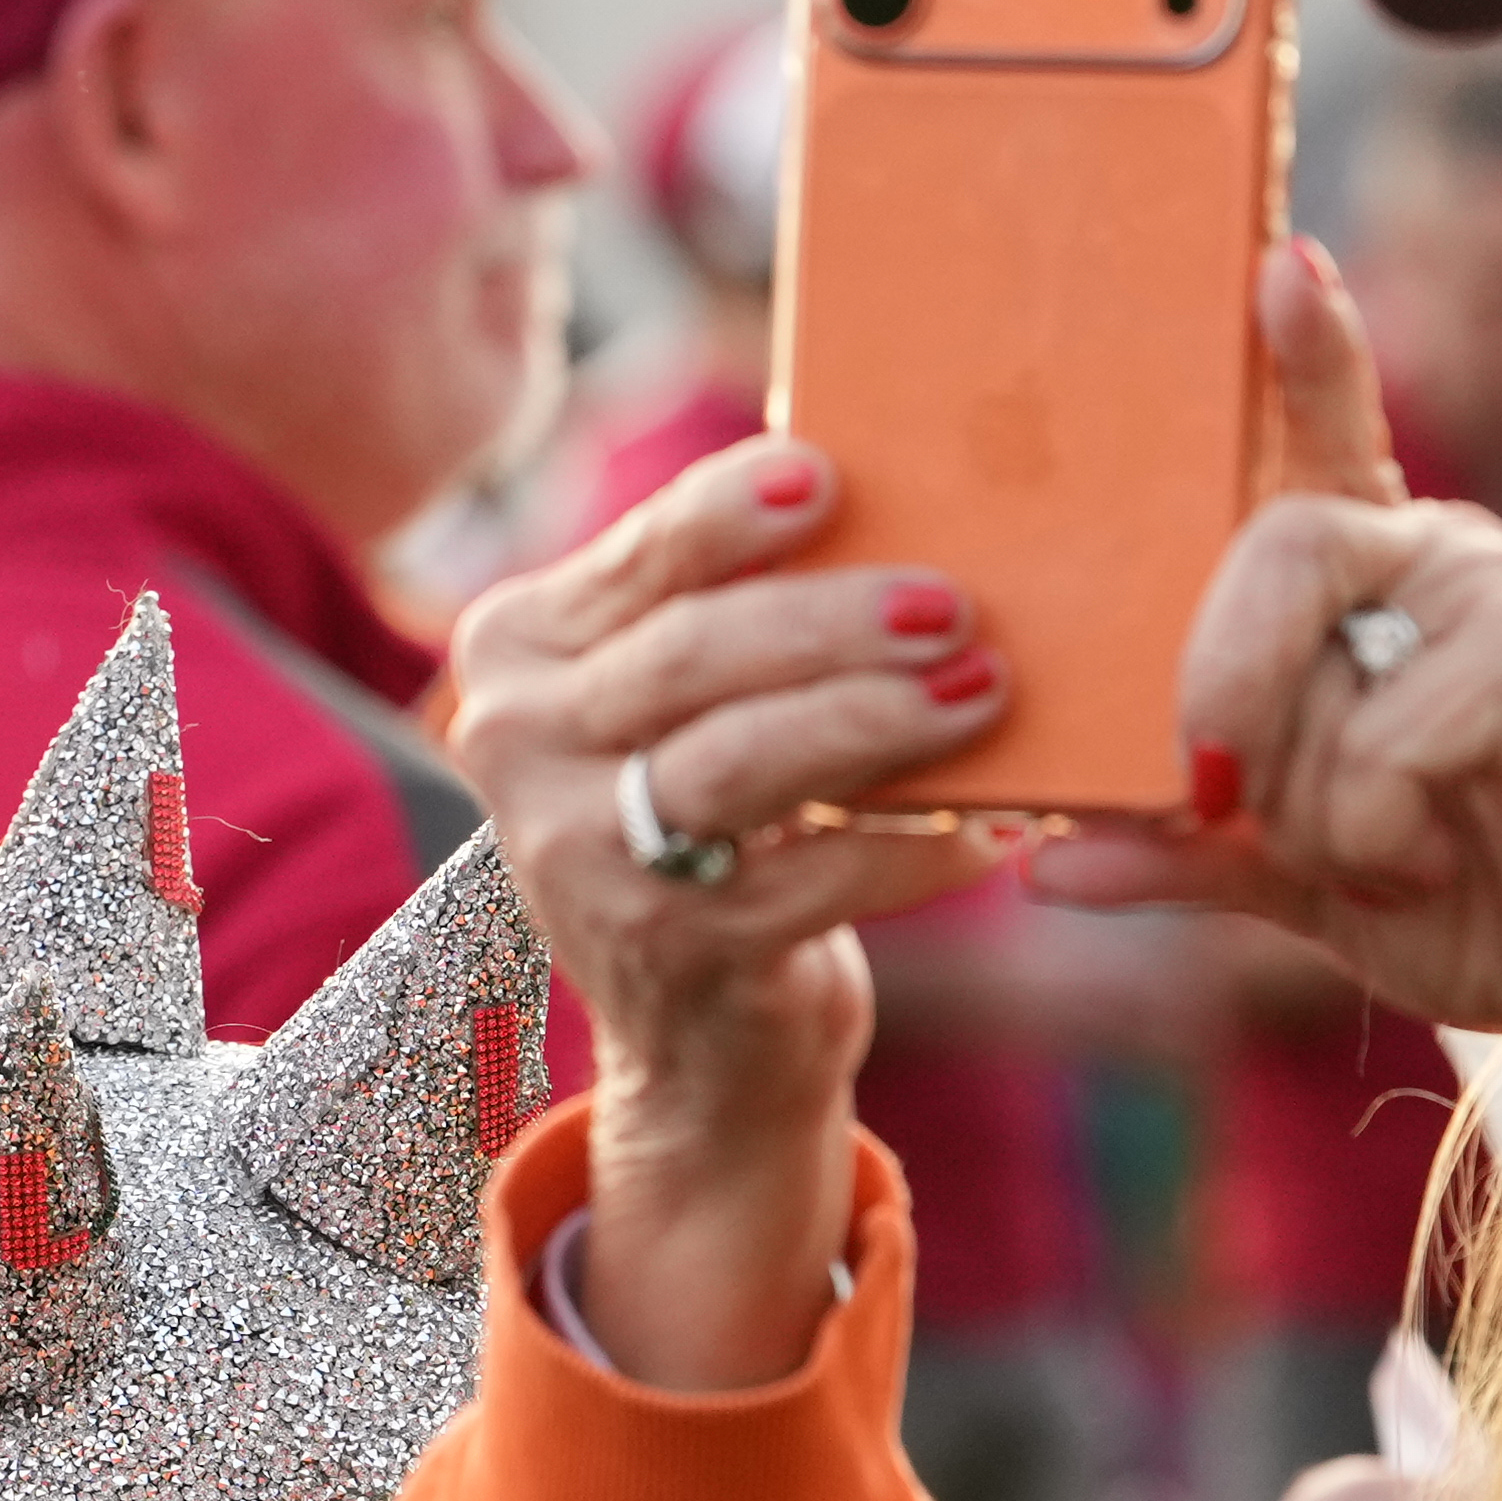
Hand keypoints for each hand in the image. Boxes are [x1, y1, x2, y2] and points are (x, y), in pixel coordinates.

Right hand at [441, 436, 1012, 1386]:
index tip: (830, 472)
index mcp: (515, 655)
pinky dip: (909, 849)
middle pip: (688, 656)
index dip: (731, 512)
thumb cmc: (727, 816)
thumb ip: (727, 604)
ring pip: (735, 761)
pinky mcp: (664, 948)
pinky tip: (987, 830)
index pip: (638, 561)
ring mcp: (577, 855)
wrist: (699, 1029)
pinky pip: (809, 875)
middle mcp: (515, 747)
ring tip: (983, 690)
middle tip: (953, 604)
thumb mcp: (683, 701)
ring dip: (871, 720)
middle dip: (831, 621)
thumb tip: (886, 476)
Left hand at [1033, 242, 1501, 1059]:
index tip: (1282, 266)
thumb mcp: (1296, 876)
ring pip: (1306, 666)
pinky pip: (1383, 742)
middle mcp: (1431, 558)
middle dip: (1221, 699)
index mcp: (1365, 583)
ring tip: (1386, 849)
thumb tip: (1040, 857)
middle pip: (1268, 551)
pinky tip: (1441, 855)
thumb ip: (1179, 852)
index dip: (1311, 351)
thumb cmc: (1472, 895)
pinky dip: (1375, 834)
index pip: (1325, 440)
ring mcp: (1496, 597)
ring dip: (1307, 804)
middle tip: (1235, 799)